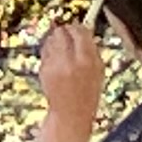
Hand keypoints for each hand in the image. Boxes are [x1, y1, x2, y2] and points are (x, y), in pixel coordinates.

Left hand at [36, 17, 105, 141]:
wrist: (70, 114)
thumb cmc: (87, 94)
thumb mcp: (98, 71)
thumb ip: (92, 49)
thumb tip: (85, 29)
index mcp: (86, 61)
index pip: (79, 31)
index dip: (78, 27)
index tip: (79, 28)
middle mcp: (68, 61)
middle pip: (62, 31)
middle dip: (65, 32)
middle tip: (69, 37)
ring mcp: (53, 66)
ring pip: (51, 39)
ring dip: (56, 41)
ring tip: (63, 52)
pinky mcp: (43, 70)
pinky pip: (45, 52)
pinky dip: (50, 53)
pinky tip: (56, 64)